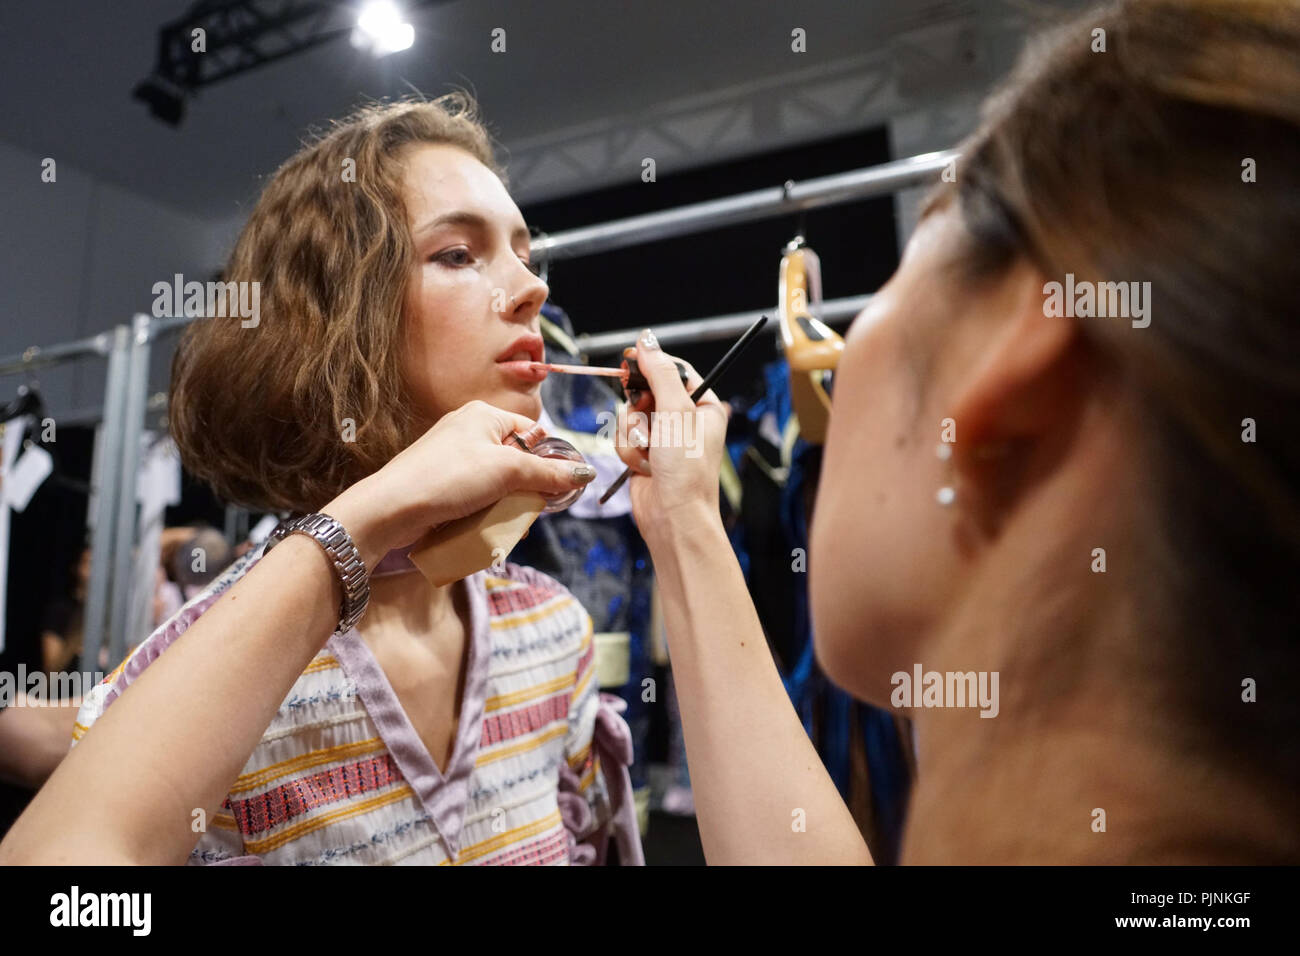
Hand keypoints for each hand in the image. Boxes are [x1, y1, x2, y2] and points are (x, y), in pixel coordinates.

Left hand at [325, 400, 594, 568]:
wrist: (391, 509)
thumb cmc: (449, 479)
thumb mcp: (507, 472)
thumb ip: (549, 472)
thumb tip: (585, 473)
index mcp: (485, 415)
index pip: (534, 433)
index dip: (550, 461)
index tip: (560, 489)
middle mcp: (469, 431)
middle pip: (518, 460)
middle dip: (529, 488)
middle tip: (532, 511)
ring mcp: (453, 457)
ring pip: (499, 482)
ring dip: (509, 504)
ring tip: (509, 524)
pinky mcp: (442, 482)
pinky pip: (477, 494)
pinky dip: (487, 510)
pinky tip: (486, 526)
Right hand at [613, 330, 729, 539]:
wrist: (673, 517)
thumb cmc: (686, 469)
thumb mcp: (676, 412)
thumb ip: (659, 373)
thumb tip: (646, 340)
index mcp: (704, 406)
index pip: (675, 371)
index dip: (652, 364)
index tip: (630, 359)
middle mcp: (684, 420)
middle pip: (646, 391)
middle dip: (639, 408)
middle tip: (645, 417)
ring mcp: (662, 438)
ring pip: (629, 415)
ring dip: (634, 434)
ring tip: (649, 453)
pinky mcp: (644, 455)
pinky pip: (624, 438)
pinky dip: (629, 451)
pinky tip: (643, 467)